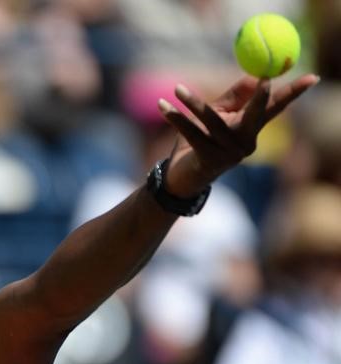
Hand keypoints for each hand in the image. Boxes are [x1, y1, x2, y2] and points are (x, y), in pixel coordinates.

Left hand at [158, 74, 319, 197]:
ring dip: (193, 103)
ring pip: (213, 120)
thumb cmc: (199, 141)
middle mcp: (245, 144)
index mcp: (251, 131)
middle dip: (260, 98)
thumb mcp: (218, 116)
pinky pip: (192, 132)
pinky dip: (176, 117)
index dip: (293, 93)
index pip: (275, 109)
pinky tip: (163, 106)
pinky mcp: (208, 160)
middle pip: (256, 116)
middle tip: (264, 79)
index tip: (312, 77)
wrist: (180, 177)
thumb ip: (234, 97)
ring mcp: (228, 155)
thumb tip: (255, 75)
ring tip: (177, 89)